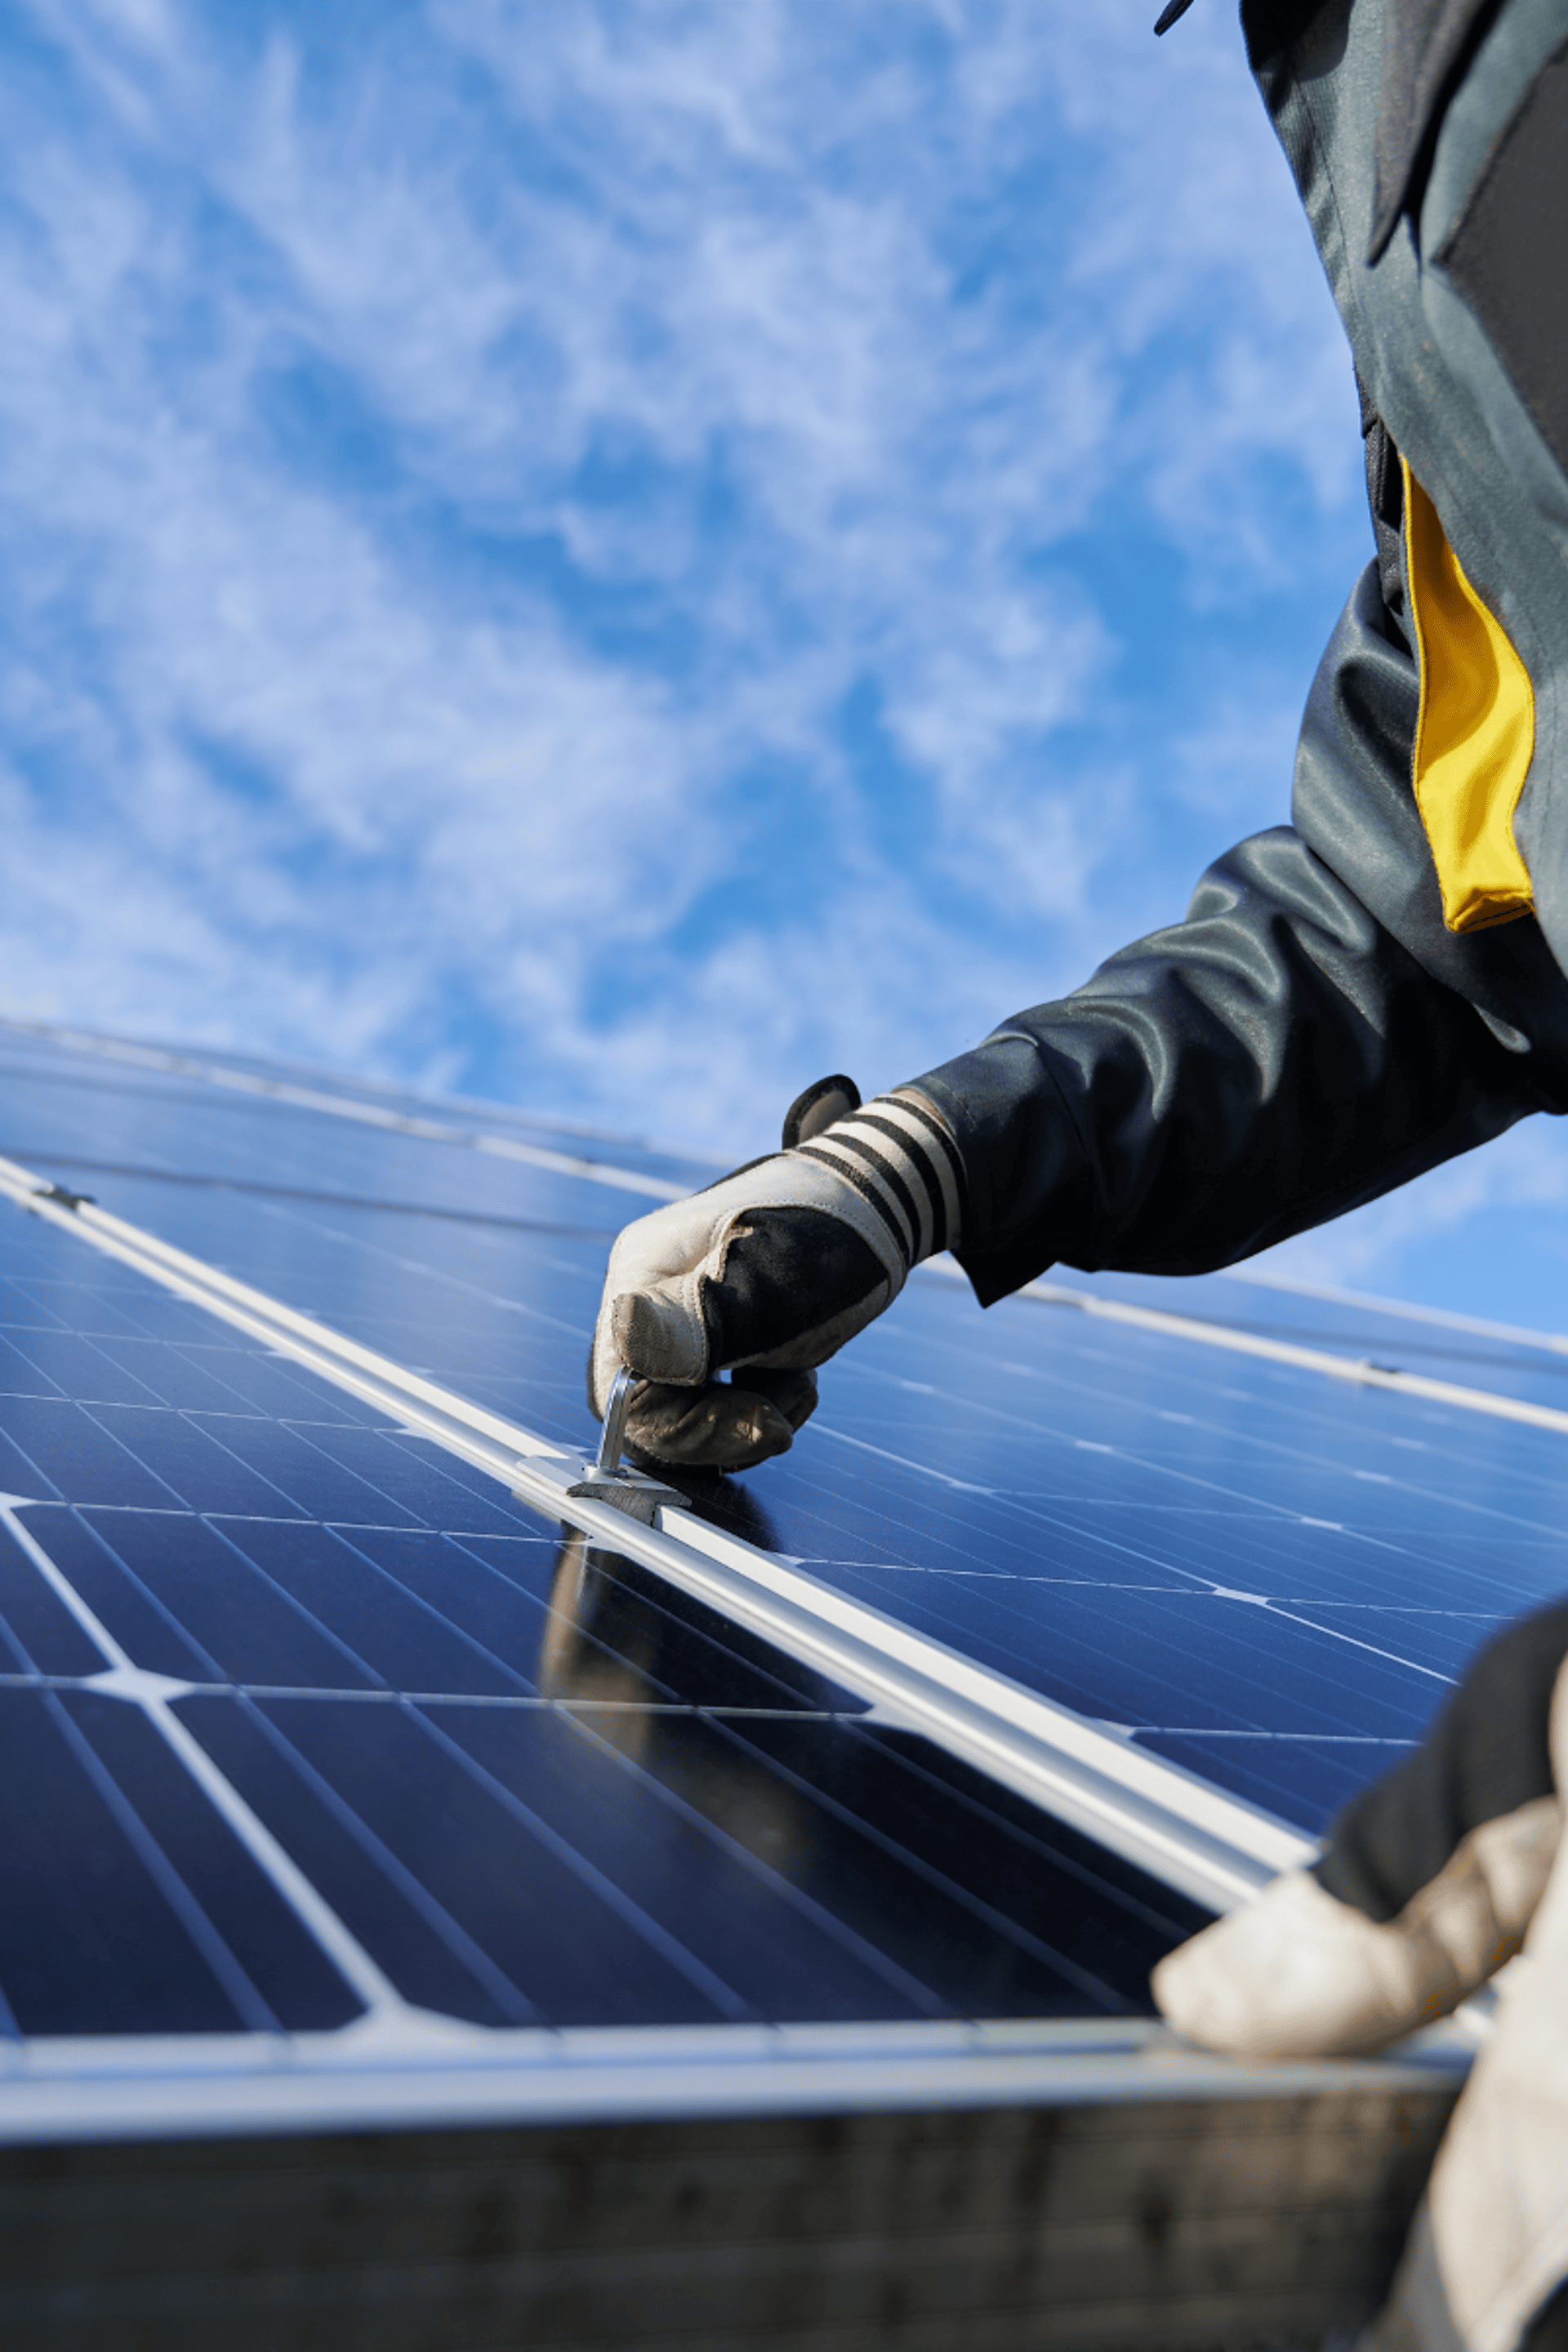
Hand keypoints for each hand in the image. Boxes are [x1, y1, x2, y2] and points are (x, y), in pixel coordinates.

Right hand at [589, 1076, 964, 1471]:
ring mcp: (681, 1317)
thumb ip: (701, 1320)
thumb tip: (627, 1337)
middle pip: (655, 1408)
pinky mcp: (716, 1335)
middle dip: (728, 1425)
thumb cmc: (831, 1230)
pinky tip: (799, 1375)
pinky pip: (721, 1402)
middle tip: (792, 1406)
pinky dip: (765, 1403)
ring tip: (803, 1376)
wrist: (880, 1194)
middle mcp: (647, 1296)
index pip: (627, 1391)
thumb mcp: (774, 1282)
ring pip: (691, 1412)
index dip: (690, 1429)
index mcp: (642, 1274)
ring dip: (753, 1414)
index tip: (768, 1425)